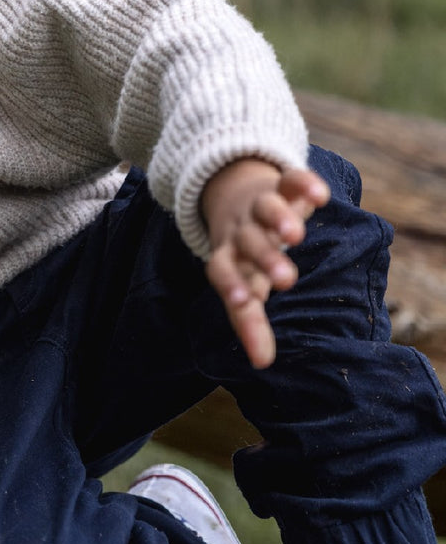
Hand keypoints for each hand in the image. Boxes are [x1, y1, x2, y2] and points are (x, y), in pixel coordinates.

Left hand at [201, 158, 329, 369]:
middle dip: (264, 258)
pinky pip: (290, 180)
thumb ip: (251, 321)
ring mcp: (260, 205)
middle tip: (285, 279)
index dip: (231, 287)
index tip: (241, 302)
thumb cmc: (244, 255)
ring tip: (295, 235)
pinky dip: (304, 184)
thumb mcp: (245, 283)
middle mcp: (241, 230)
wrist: (234, 193)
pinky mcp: (281, 184)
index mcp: (229, 257)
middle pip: (248, 242)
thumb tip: (262, 363)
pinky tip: (320, 196)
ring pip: (265, 208)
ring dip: (278, 220)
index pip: (222, 272)